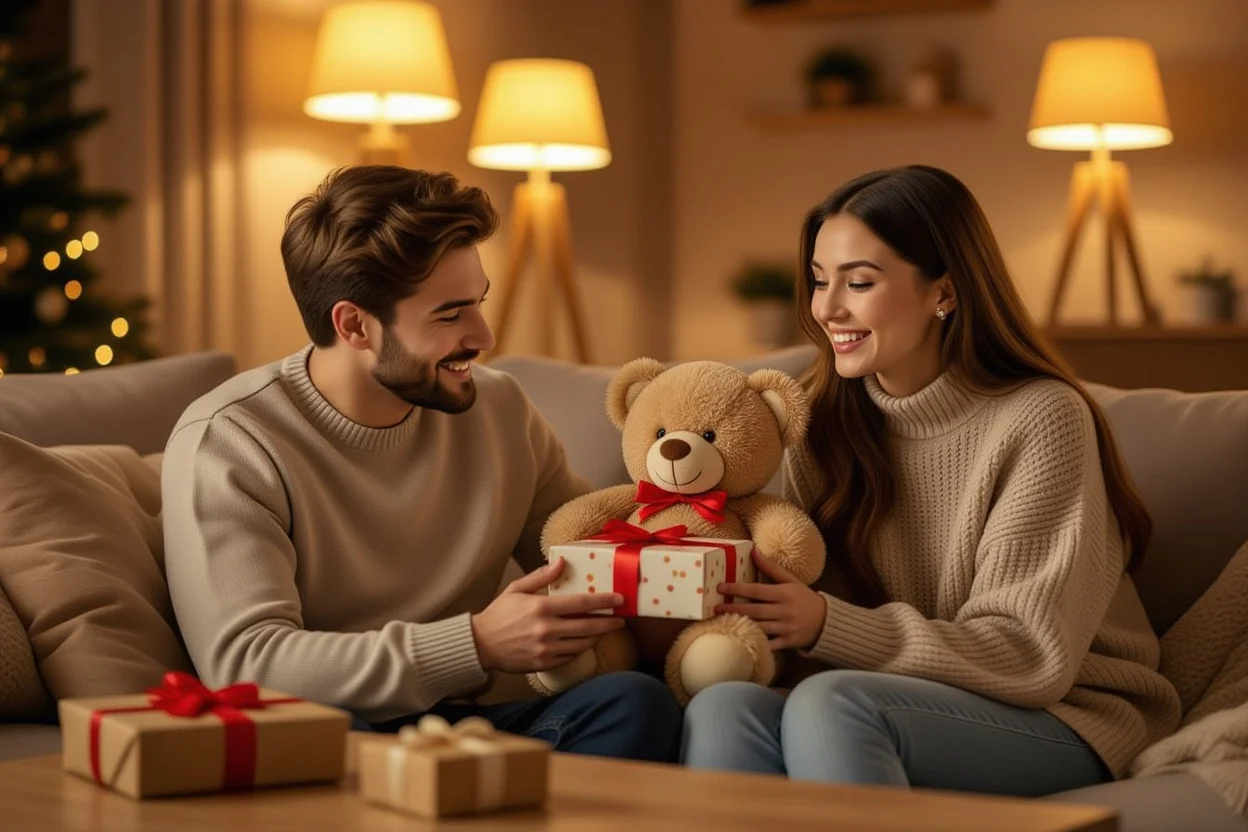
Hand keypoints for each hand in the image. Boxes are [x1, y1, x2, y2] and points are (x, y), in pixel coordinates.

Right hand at [471, 558, 626, 673]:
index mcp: (541, 608)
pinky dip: (581, 649)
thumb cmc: (499, 614)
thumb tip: (561, 562)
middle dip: (608, 622)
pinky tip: (585, 642)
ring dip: (597, 637)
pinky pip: (570, 657)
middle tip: (621, 619)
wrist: (481, 645)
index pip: (581, 603)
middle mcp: (546, 629)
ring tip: (605, 630)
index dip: (604, 601)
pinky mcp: (544, 664)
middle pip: (588, 626)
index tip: (619, 599)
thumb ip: (542, 576)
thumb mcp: (517, 589)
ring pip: (582, 644)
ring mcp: (546, 649)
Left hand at [716, 550, 826, 651]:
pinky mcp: (788, 642)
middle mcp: (784, 610)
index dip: (738, 589)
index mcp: (784, 593)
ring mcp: (786, 628)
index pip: (757, 590)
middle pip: (755, 610)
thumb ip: (771, 568)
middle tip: (715, 608)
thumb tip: (753, 551)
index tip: (721, 587)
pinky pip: (769, 644)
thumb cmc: (804, 598)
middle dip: (734, 609)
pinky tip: (742, 641)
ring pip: (760, 627)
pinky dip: (757, 643)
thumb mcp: (791, 581)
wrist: (827, 621)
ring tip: (723, 622)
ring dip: (742, 625)